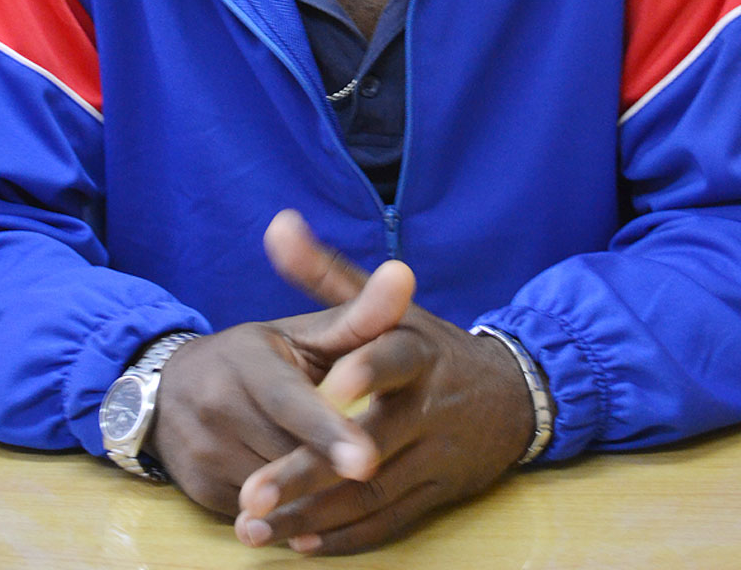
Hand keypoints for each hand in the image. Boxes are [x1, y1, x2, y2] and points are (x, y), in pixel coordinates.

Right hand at [149, 227, 414, 516]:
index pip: (290, 400)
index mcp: (247, 360)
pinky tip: (312, 502)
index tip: (366, 459)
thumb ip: (357, 317)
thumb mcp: (302, 334)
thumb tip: (404, 275)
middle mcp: (217, 403)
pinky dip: (288, 513)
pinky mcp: (199, 491)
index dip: (328, 429)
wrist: (170, 388)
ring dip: (312, 491)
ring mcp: (204, 450)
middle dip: (328, 466)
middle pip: (284, 451)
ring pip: (273, 488)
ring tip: (347, 484)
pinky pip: (257, 513)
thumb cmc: (259, 358)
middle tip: (371, 476)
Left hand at [235, 210, 535, 553]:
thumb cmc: (429, 346)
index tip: (329, 390)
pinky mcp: (439, 495)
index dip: (365, 372)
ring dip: (314, 514)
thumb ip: (327, 271)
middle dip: (312, 469)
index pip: (393, 358)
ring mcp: (438, 455)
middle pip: (373, 440)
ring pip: (374, 493)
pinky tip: (297, 544)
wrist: (511, 397)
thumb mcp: (390, 306)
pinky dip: (346, 538)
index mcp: (417, 350)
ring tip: (255, 526)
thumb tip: (276, 224)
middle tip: (252, 491)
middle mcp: (430, 405)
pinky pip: (391, 522)